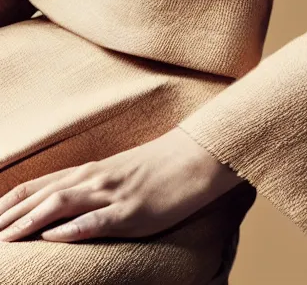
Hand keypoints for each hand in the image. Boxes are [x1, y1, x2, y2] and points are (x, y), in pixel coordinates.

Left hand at [0, 127, 244, 242]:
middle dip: (6, 218)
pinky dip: (72, 228)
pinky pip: (97, 219)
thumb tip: (66, 209)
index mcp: (91, 171)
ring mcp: (113, 194)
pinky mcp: (133, 210)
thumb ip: (93, 186)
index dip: (6, 205)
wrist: (194, 157)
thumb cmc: (159, 165)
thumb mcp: (121, 172)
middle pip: (40, 196)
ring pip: (61, 204)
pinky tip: (52, 237)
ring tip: (1, 242)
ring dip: (26, 223)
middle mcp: (95, 179)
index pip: (37, 185)